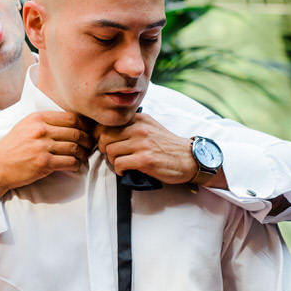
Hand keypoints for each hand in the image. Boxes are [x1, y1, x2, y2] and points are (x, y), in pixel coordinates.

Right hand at [0, 111, 93, 196]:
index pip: (71, 117)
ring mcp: (42, 147)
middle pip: (76, 132)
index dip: (85, 125)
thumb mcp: (25, 126)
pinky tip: (76, 166)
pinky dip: (77, 165)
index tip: (88, 131)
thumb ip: (45, 122)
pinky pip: (70, 162)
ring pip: (75, 148)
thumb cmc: (11, 148)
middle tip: (90, 146)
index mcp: (38, 118)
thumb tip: (70, 122)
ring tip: (84, 157)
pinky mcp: (44, 163)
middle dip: (87, 140)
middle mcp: (41, 130)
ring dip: (83, 154)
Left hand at [95, 114, 221, 186]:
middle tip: (112, 156)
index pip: (108, 123)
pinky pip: (119, 164)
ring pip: (109, 150)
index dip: (101, 135)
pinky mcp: (144, 159)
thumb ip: (133, 126)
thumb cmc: (168, 146)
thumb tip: (109, 132)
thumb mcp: (151, 127)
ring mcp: (142, 144)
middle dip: (104, 149)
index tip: (106, 144)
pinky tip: (126, 171)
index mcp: (139, 119)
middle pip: (104, 136)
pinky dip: (119, 170)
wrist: (189, 158)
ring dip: (112, 161)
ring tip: (121, 164)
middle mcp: (139, 128)